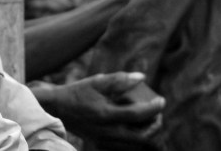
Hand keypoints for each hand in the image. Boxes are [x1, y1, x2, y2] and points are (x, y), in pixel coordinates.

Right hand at [33, 72, 164, 149]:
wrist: (58, 108)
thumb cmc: (78, 92)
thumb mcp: (97, 81)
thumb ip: (119, 80)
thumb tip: (142, 77)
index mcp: (105, 114)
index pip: (137, 115)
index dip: (153, 108)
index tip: (162, 100)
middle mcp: (106, 131)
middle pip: (141, 137)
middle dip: (155, 126)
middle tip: (158, 113)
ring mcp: (104, 141)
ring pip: (135, 146)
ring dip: (147, 135)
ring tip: (151, 121)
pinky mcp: (101, 145)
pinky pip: (125, 148)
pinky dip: (136, 141)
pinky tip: (138, 129)